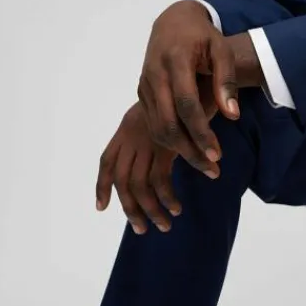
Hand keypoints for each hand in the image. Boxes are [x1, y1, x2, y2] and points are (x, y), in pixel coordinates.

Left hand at [96, 83, 220, 234]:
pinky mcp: (165, 146)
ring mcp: (147, 141)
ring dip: (151, 210)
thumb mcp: (164, 114)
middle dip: (130, 208)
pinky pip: (161, 180)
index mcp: (127, 128)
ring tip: (165, 225)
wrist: (203, 77)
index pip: (107, 160)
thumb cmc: (188, 95)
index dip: (102, 186)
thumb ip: (156, 135)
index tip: (102, 207)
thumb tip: (156, 158)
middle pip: (122, 180)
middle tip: (142, 229)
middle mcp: (133, 135)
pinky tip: (177, 208)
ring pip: (139, 185)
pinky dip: (168, 198)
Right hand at [138, 1, 243, 172]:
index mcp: (176, 60)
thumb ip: (227, 81)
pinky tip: (189, 150)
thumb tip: (232, 115)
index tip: (217, 154)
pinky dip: (170, 141)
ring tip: (204, 165)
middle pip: (168, 123)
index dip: (201, 132)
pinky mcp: (142, 93)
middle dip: (190, 150)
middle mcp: (155, 74)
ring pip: (157, 128)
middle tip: (212, 169)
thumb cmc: (202, 36)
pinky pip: (153, 123)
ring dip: (180, 150)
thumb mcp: (221, 50)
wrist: (172, 22)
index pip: (187, 104)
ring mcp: (145, 85)